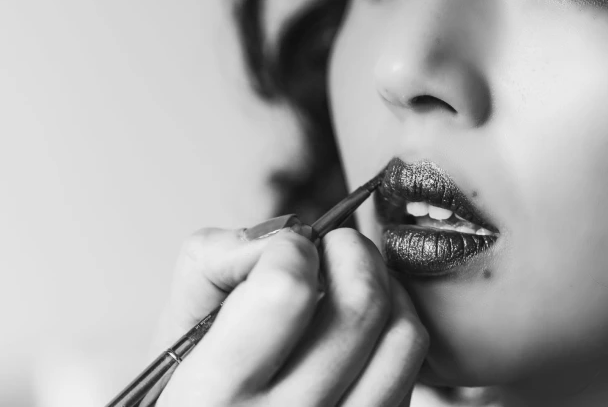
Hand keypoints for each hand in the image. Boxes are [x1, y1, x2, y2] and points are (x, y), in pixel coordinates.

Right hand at [152, 224, 427, 405]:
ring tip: (355, 280)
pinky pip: (413, 370)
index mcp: (216, 396)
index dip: (289, 249)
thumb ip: (211, 264)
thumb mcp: (177, 334)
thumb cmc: (196, 396)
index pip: (284, 291)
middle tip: (333, 246)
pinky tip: (367, 325)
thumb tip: (281, 235)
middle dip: (351, 250)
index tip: (283, 250)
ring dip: (387, 286)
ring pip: (403, 336)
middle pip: (360, 305)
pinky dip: (397, 328)